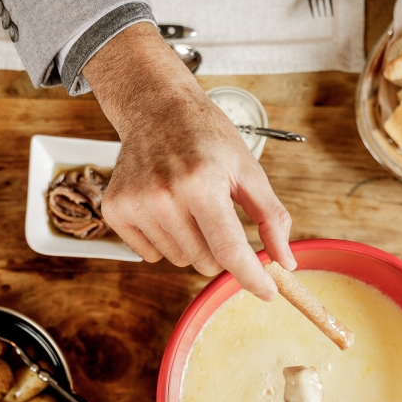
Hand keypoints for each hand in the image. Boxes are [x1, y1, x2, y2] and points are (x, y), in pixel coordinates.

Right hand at [84, 22, 294, 299]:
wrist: (156, 108)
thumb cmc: (206, 137)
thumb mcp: (248, 170)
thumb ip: (271, 217)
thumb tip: (286, 262)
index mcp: (201, 183)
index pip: (229, 250)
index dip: (251, 277)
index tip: (268, 292)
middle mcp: (164, 196)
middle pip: (205, 262)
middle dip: (220, 251)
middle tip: (218, 217)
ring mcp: (135, 204)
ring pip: (179, 260)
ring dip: (191, 244)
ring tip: (188, 205)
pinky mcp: (115, 210)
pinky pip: (150, 255)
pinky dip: (164, 240)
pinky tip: (165, 208)